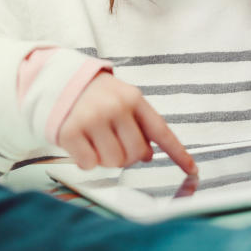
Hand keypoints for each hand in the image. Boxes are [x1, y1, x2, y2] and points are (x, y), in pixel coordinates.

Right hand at [57, 72, 196, 174]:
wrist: (58, 80)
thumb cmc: (95, 95)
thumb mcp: (122, 99)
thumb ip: (138, 124)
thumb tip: (148, 155)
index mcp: (133, 99)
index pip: (161, 131)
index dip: (178, 153)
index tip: (192, 169)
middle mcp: (115, 107)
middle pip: (136, 154)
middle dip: (127, 156)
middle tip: (114, 144)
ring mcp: (93, 119)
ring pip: (113, 162)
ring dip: (106, 159)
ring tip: (96, 141)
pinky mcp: (71, 131)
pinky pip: (89, 164)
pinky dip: (86, 160)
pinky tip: (81, 143)